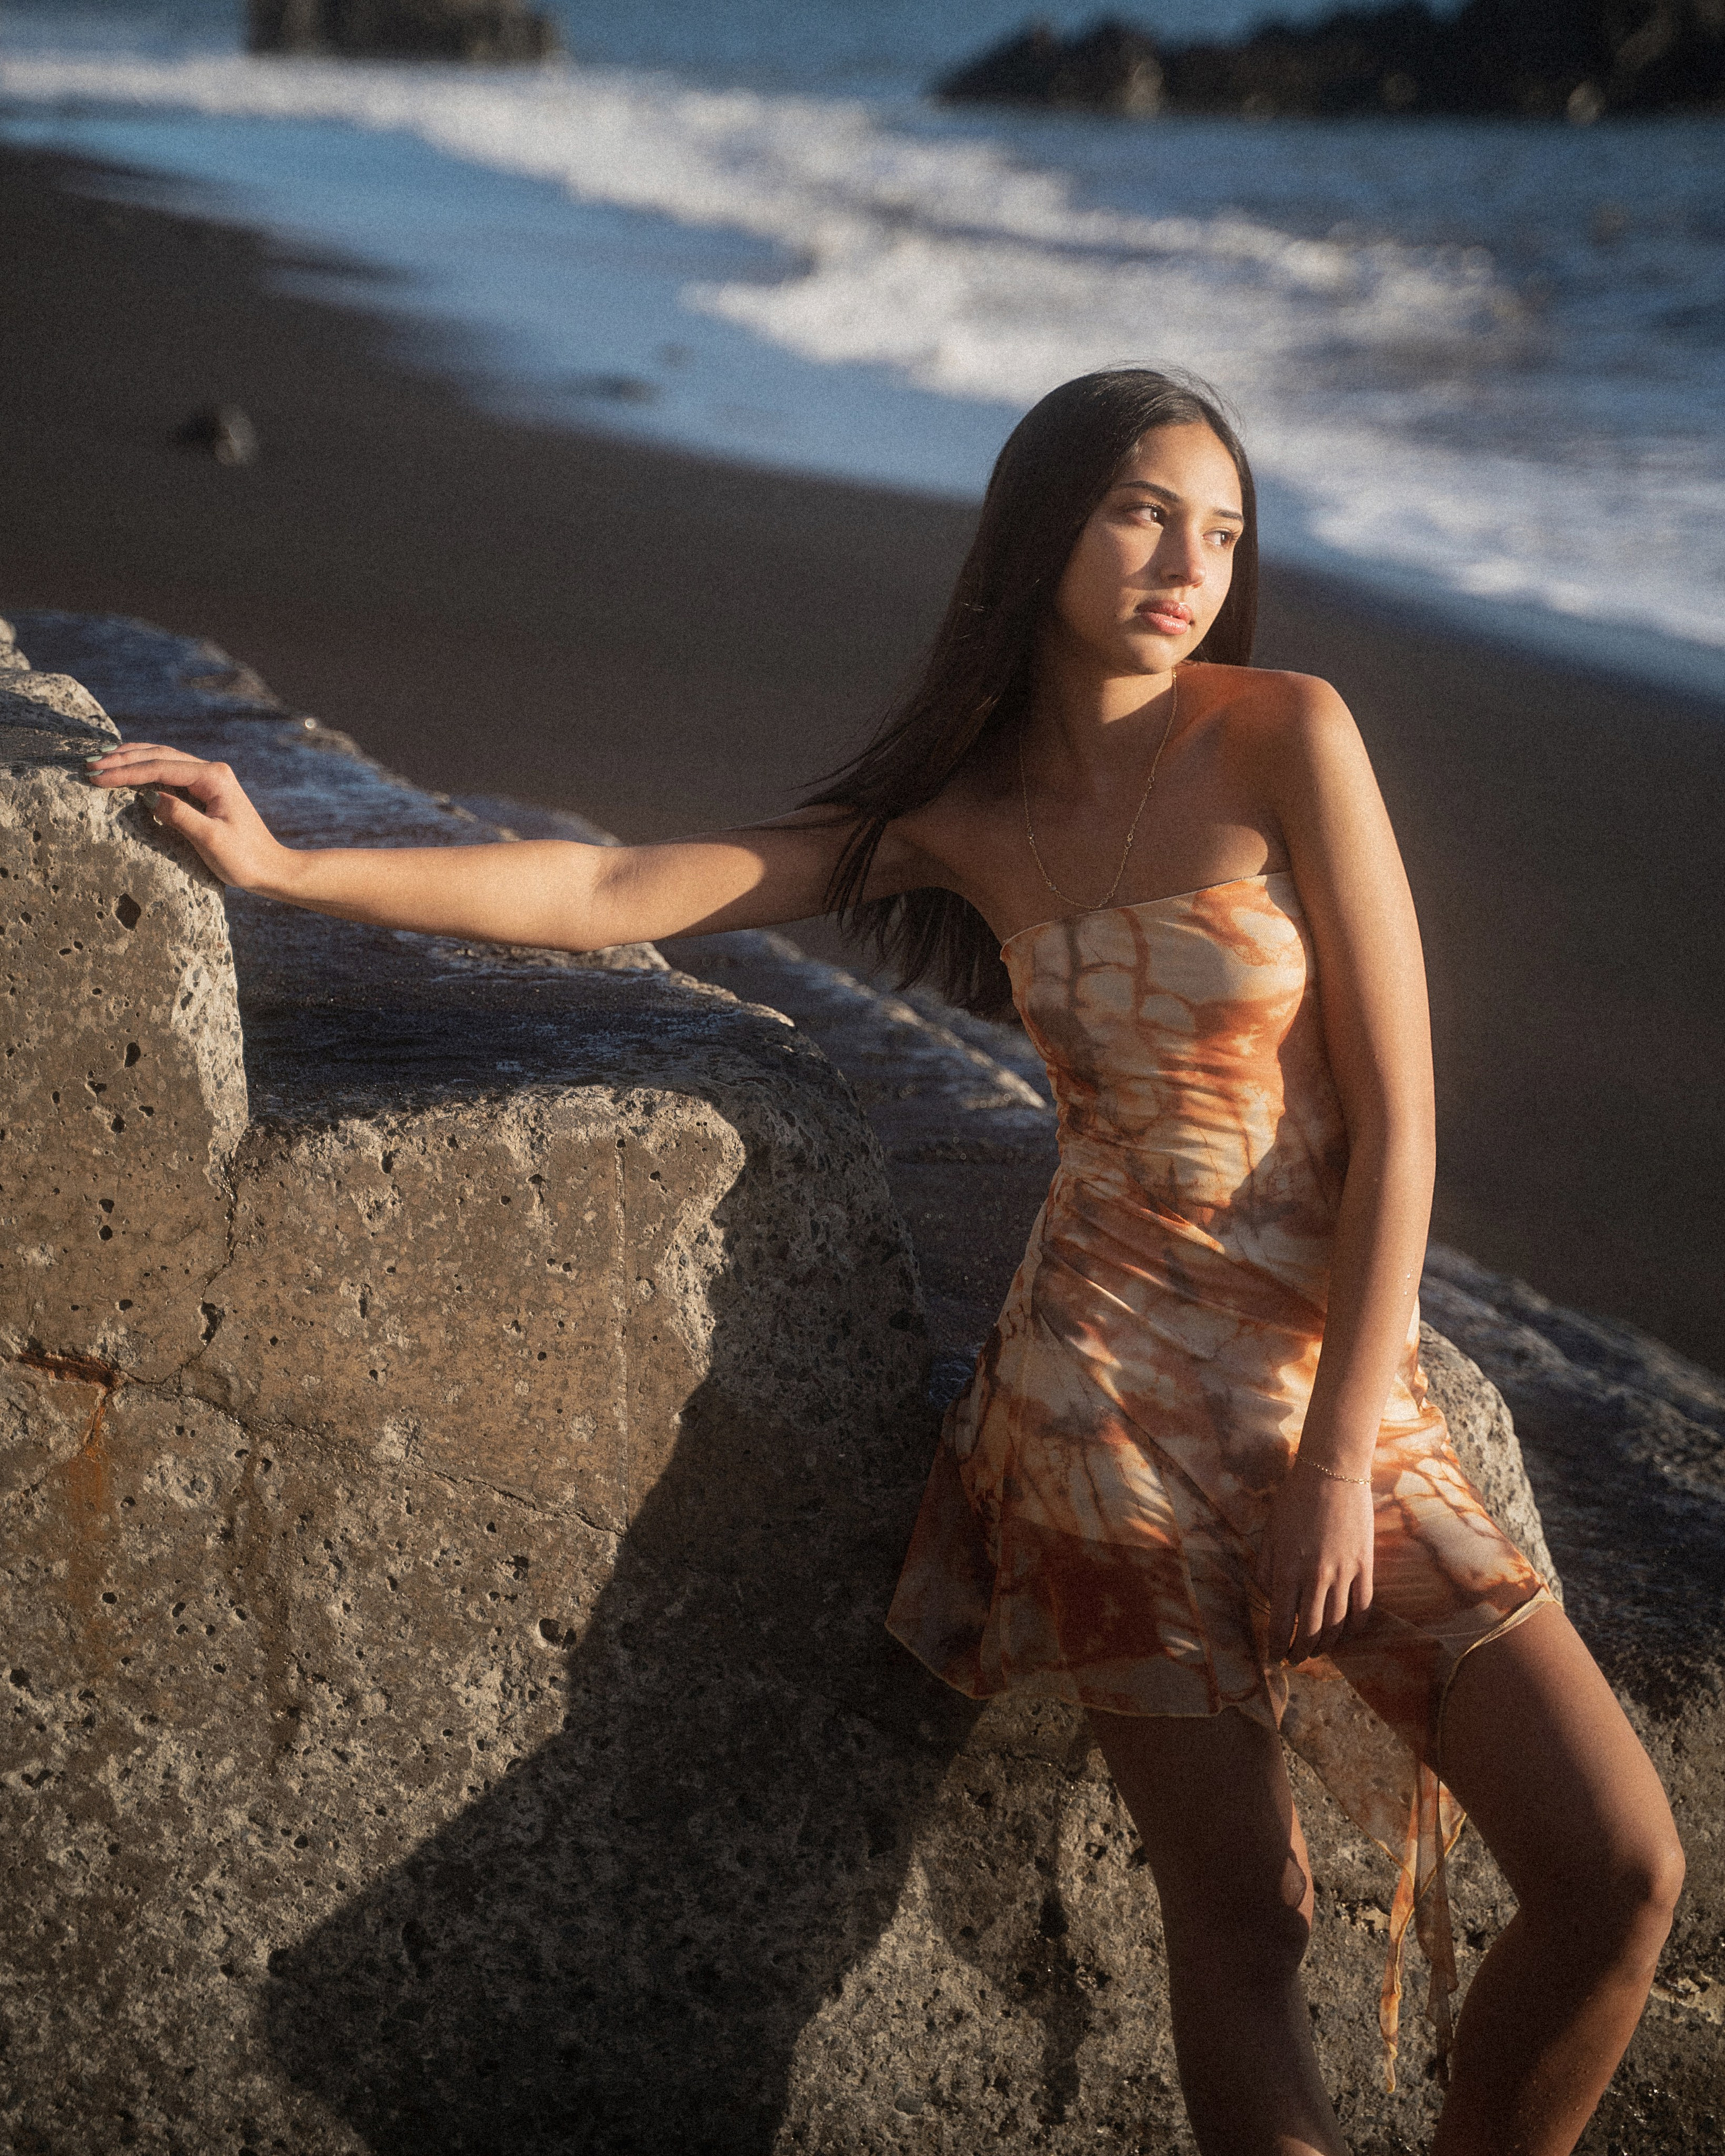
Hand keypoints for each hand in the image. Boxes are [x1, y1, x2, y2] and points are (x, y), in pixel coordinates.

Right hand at [86, 744, 294, 893]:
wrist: (271, 869)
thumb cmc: (244, 858)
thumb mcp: (210, 839)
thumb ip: (179, 815)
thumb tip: (148, 796)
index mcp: (214, 778)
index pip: (159, 768)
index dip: (125, 772)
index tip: (96, 777)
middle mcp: (212, 771)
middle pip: (158, 756)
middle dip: (122, 759)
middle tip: (90, 764)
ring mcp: (209, 779)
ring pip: (162, 759)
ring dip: (131, 760)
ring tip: (101, 761)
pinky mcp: (205, 790)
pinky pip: (168, 773)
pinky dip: (145, 769)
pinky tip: (127, 768)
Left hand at [1260, 1457, 1374, 1665]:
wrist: (1331, 1474)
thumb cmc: (1294, 1500)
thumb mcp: (1269, 1533)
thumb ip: (1266, 1568)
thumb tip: (1272, 1598)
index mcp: (1287, 1569)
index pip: (1281, 1622)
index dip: (1277, 1644)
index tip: (1274, 1656)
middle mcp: (1316, 1577)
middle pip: (1310, 1629)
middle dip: (1301, 1651)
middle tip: (1296, 1659)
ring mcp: (1344, 1573)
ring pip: (1337, 1624)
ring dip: (1327, 1643)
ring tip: (1319, 1650)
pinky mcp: (1365, 1566)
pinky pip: (1363, 1607)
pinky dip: (1357, 1626)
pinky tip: (1349, 1633)